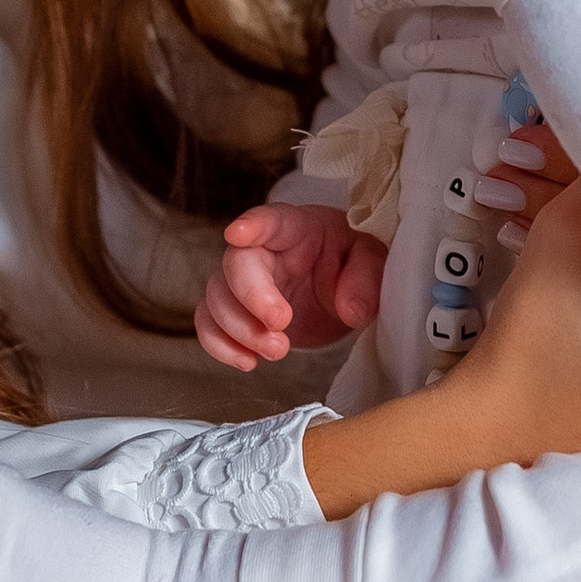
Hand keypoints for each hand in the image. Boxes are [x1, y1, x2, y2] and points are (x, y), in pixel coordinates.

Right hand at [196, 204, 384, 371]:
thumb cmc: (351, 262)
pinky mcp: (236, 312)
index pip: (271, 220)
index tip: (236, 234)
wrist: (340, 289)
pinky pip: (208, 324)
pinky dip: (219, 346)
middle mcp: (263, 251)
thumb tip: (351, 309)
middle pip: (235, 264)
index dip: (252, 225)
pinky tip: (248, 361)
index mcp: (297, 228)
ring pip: (217, 296)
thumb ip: (367, 277)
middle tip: (281, 324)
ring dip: (239, 329)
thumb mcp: (372, 260)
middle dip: (252, 297)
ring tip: (278, 350)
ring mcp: (243, 281)